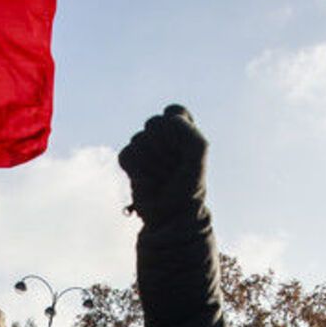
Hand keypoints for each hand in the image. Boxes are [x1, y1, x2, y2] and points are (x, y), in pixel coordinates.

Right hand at [117, 104, 207, 225]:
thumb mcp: (198, 150)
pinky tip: (148, 181)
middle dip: (166, 148)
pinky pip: (128, 154)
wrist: (172, 214)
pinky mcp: (129, 159)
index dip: (179, 132)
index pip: (173, 112)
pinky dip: (138, 171)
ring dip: (153, 163)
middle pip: (154, 124)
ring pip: (139, 140)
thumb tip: (150, 128)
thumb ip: (183, 128)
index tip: (187, 153)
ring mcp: (143, 145)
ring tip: (162, 177)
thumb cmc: (189, 183)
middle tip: (175, 168)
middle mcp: (161, 134)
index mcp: (181, 127)